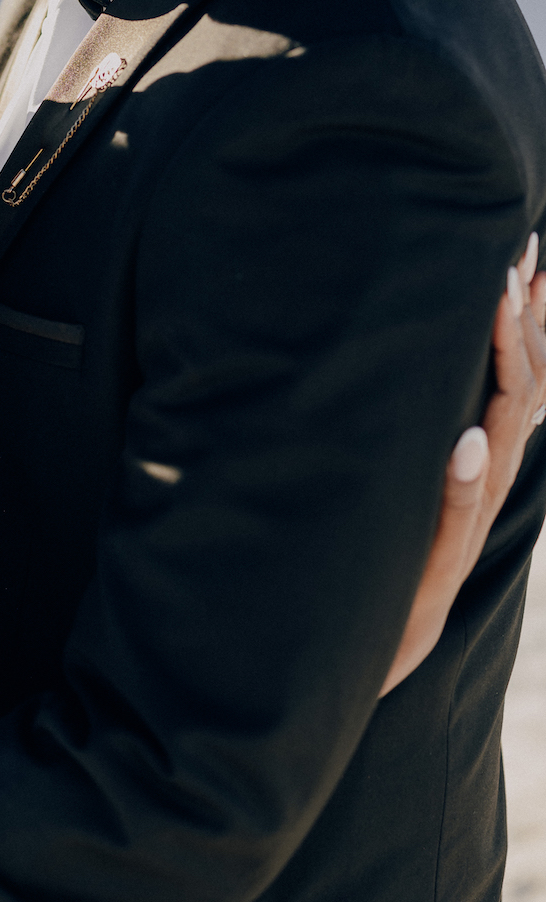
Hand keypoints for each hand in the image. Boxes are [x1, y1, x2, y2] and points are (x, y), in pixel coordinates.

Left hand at [380, 237, 545, 695]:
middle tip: (522, 258)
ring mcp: (467, 519)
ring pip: (504, 436)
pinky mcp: (439, 556)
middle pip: (526, 393)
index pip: (522, 377)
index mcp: (483, 457)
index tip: (526, 259)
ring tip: (503, 307)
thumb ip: (435, 439)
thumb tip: (439, 371)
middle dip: (527, 323)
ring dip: (509, 370)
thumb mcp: (414, 484)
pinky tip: (468, 439)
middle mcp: (485, 481)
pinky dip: (466, 474)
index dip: (529, 320)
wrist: (373, 643)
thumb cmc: (387, 556)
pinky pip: (460, 512)